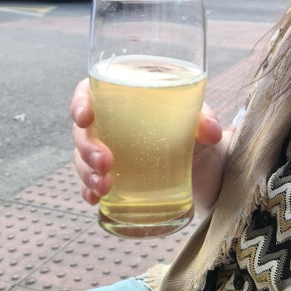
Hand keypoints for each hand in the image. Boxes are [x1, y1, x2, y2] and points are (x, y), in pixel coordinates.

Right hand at [70, 78, 223, 206]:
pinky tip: (95, 199)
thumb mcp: (199, 120)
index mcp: (124, 98)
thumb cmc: (193, 129)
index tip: (84, 118)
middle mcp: (109, 123)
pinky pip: (90, 182)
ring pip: (82, 158)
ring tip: (104, 187)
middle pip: (83, 130)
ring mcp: (108, 150)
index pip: (89, 91)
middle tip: (106, 163)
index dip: (80, 102)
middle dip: (87, 148)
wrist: (205, 164)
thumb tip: (211, 131)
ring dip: (87, 173)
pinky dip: (89, 190)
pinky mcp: (113, 177)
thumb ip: (204, 119)